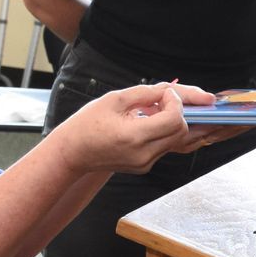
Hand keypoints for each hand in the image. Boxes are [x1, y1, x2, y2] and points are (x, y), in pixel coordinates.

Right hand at [56, 82, 191, 172]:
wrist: (74, 151)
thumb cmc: (88, 124)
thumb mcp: (114, 99)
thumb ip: (145, 93)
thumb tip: (168, 90)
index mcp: (134, 136)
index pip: (174, 120)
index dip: (176, 102)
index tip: (165, 93)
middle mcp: (143, 154)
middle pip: (181, 131)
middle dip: (178, 112)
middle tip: (162, 100)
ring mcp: (146, 163)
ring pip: (177, 140)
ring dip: (173, 122)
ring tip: (156, 110)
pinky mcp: (146, 166)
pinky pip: (167, 147)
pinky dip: (166, 132)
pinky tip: (152, 122)